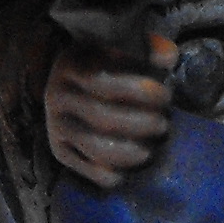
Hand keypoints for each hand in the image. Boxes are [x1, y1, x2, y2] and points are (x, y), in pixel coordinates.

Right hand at [47, 35, 172, 186]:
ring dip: (129, 152)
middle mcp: (56, 95)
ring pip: (95, 147)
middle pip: (102, 117)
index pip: (104, 82)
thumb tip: (168, 58)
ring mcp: (55, 125)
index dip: (139, 91)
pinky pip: (86, 169)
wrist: (72, 85)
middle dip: (140, 124)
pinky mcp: (59, 150)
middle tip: (162, 124)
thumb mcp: (122, 49)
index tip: (164, 94)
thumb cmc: (107, 65)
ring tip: (149, 150)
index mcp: (71, 65)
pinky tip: (130, 167)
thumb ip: (148, 49)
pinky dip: (111, 173)